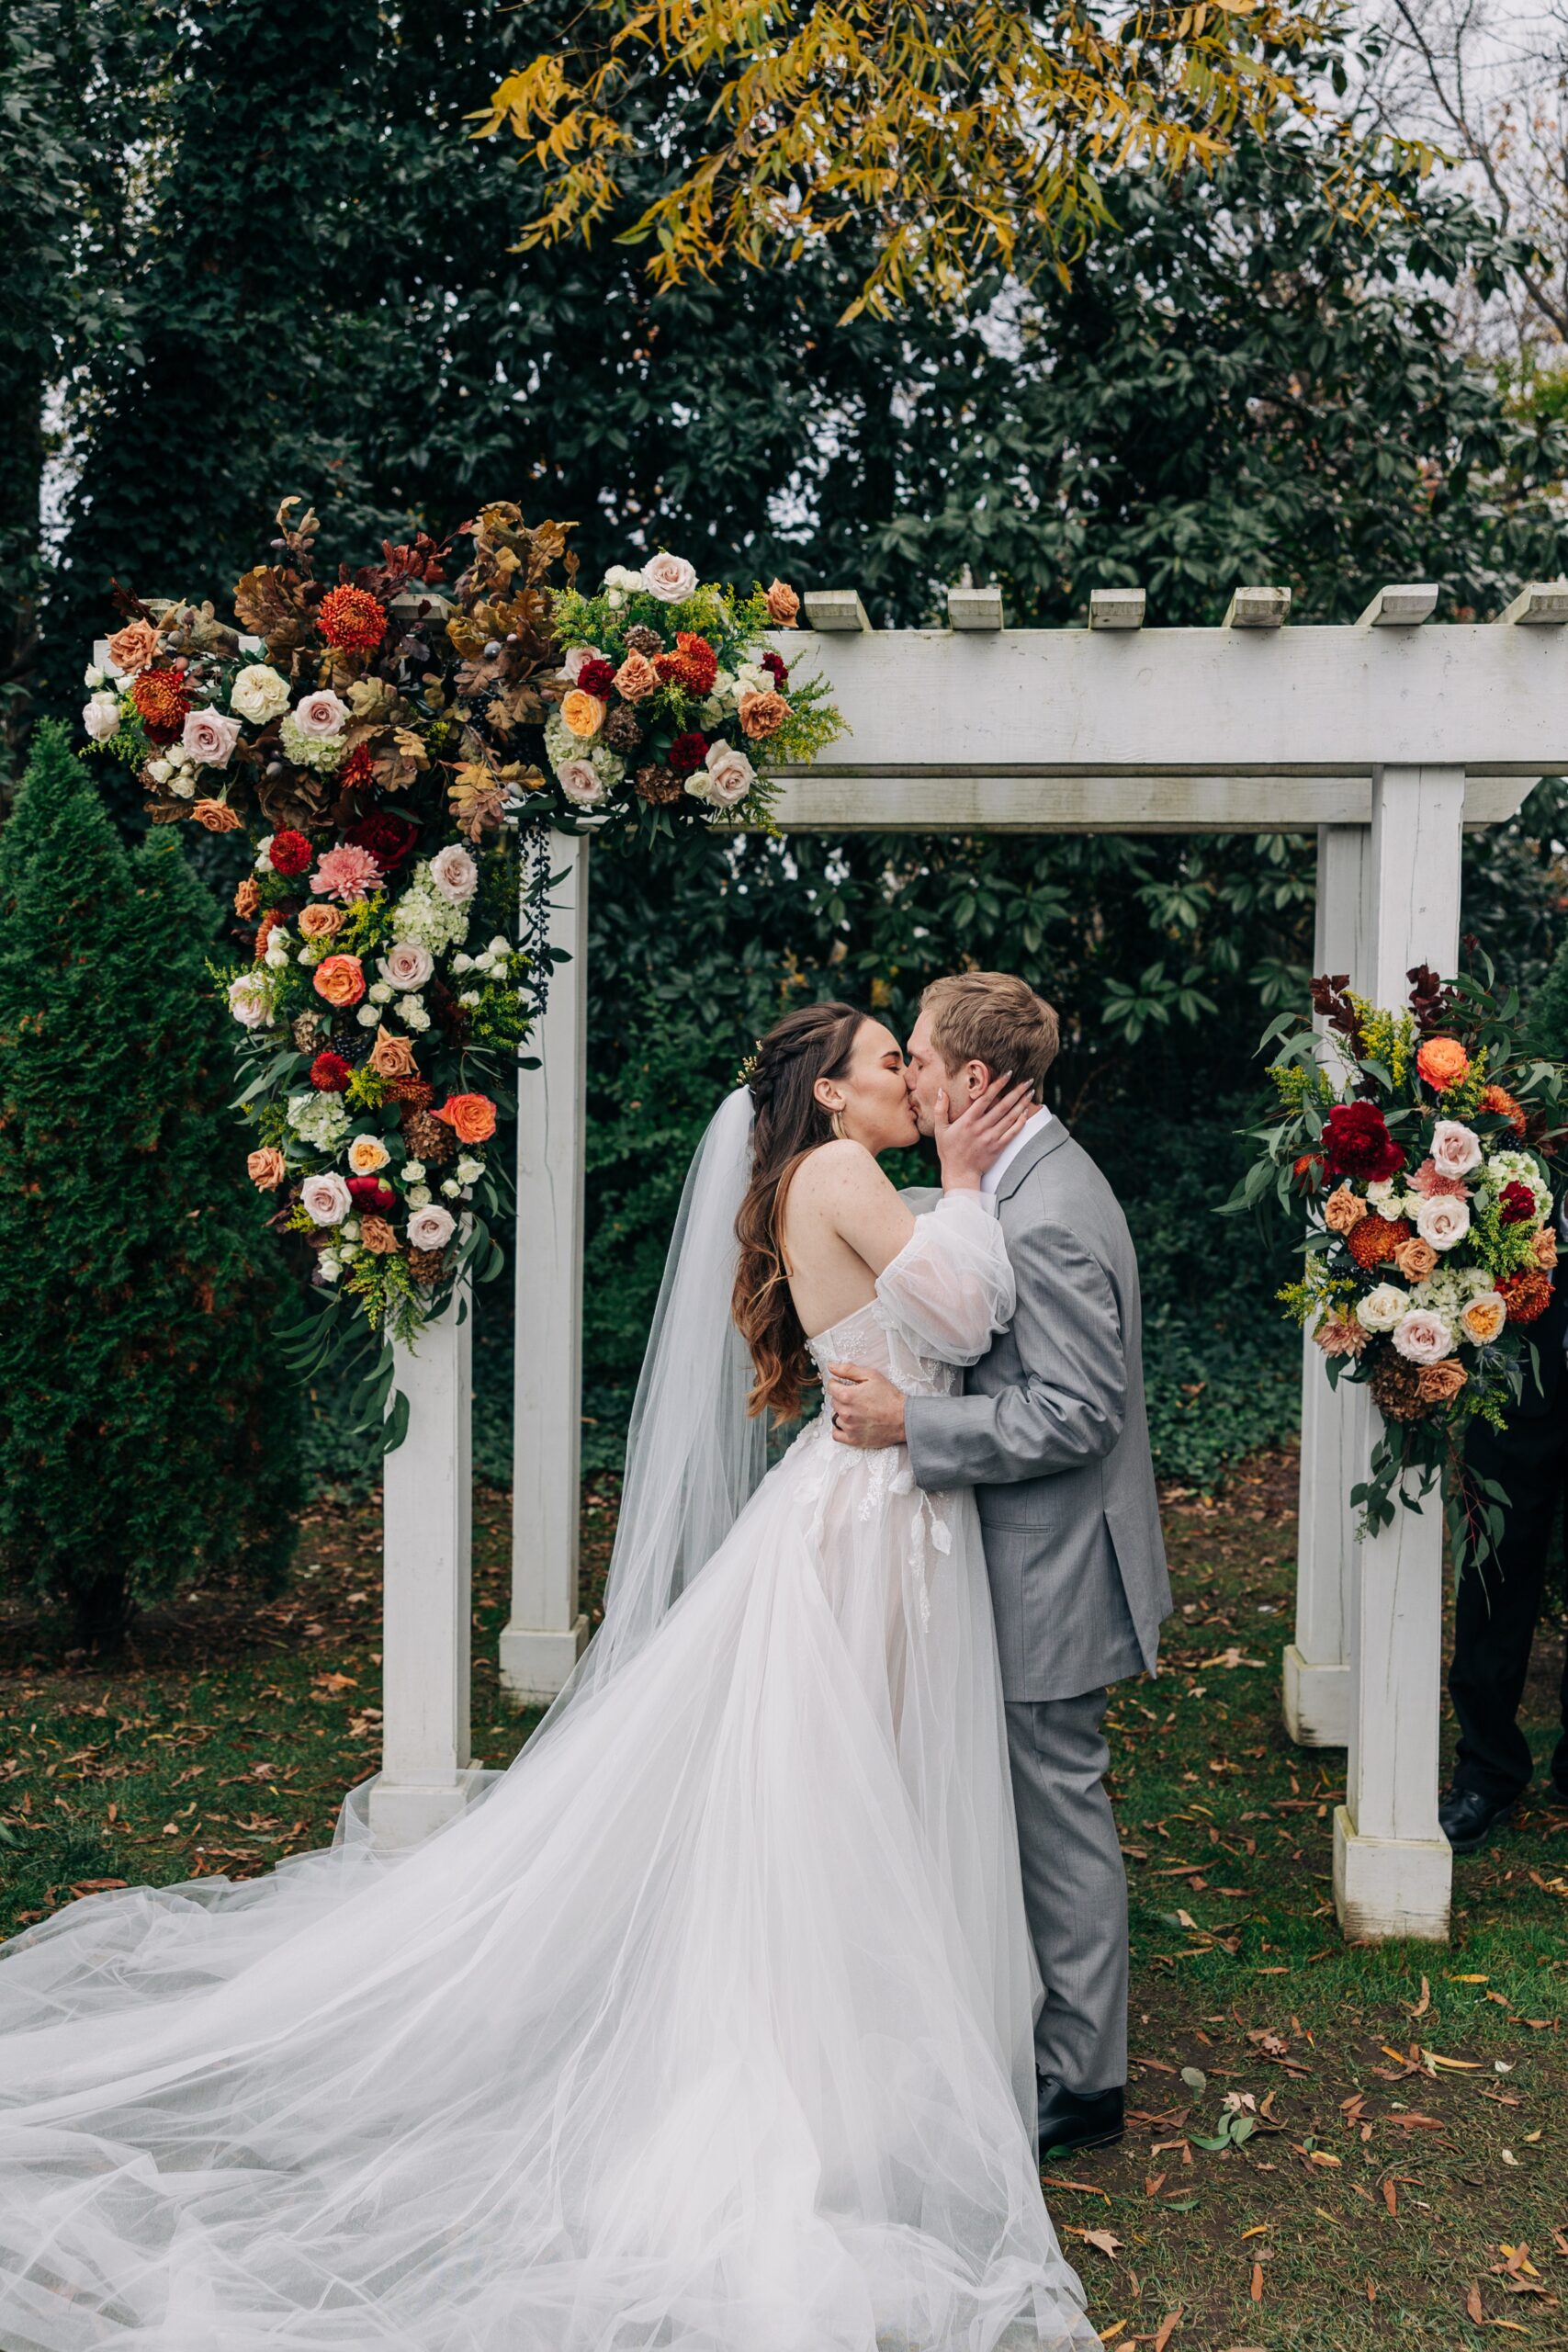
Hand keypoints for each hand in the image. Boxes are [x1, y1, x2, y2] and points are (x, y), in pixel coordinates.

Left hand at [827, 1363, 906, 1448]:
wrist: (904, 1418)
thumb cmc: (890, 1397)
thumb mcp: (871, 1376)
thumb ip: (848, 1370)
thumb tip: (831, 1366)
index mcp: (847, 1395)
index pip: (831, 1387)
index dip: (837, 1383)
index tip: (842, 1384)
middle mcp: (845, 1412)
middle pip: (834, 1401)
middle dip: (841, 1397)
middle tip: (856, 1397)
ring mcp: (849, 1427)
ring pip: (835, 1416)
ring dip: (842, 1412)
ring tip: (856, 1411)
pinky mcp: (853, 1440)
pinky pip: (836, 1434)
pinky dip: (839, 1428)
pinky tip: (848, 1423)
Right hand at [935, 1068, 1035, 1191]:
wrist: (960, 1174)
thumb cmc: (949, 1151)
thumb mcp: (940, 1129)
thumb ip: (940, 1109)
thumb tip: (941, 1091)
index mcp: (968, 1121)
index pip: (985, 1098)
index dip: (998, 1085)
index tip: (1008, 1074)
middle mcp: (981, 1127)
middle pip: (1003, 1106)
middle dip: (1016, 1091)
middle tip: (1027, 1079)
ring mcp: (991, 1138)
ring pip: (1010, 1117)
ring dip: (1022, 1103)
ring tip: (1030, 1092)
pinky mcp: (999, 1147)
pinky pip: (1013, 1132)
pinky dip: (1021, 1122)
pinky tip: (1027, 1112)